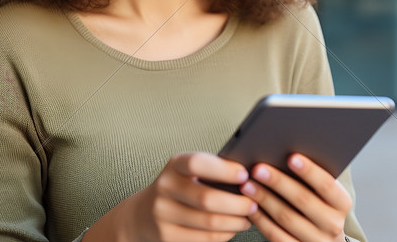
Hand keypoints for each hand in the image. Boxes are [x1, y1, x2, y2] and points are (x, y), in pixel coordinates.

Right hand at [123, 152, 256, 241]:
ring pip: (209, 222)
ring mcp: (163, 214)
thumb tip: (247, 177)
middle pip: (207, 199)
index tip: (244, 175)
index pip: (197, 163)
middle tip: (254, 203)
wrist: (142, 214)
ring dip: (235, 221)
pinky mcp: (167, 237)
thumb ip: (210, 170)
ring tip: (248, 217)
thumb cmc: (178, 187)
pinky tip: (233, 228)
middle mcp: (165, 188)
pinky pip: (204, 238)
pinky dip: (225, 234)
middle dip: (237, 203)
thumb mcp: (186, 171)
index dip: (223, 169)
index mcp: (174, 165)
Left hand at [240, 153, 351, 241]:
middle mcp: (333, 224)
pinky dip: (261, 219)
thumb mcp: (323, 194)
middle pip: (303, 200)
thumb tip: (283, 153)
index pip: (327, 185)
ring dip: (264, 199)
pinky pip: (276, 235)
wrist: (324, 241)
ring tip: (247, 185)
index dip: (309, 171)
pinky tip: (250, 206)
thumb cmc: (319, 205)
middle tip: (258, 168)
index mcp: (342, 203)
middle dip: (278, 182)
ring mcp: (316, 241)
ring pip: (286, 217)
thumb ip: (310, 178)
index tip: (291, 157)